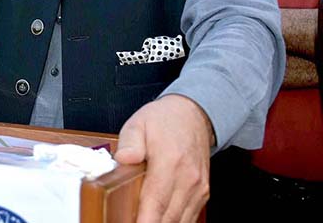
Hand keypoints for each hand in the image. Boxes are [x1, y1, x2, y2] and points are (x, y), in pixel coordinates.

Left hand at [114, 94, 213, 222]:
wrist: (192, 114)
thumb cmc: (162, 120)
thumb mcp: (138, 123)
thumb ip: (130, 143)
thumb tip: (123, 159)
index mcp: (170, 161)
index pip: (156, 202)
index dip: (142, 221)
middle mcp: (188, 178)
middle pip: (168, 217)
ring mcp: (198, 187)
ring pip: (179, 221)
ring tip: (140, 221)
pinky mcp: (202, 193)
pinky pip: (188, 217)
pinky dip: (173, 222)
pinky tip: (156, 219)